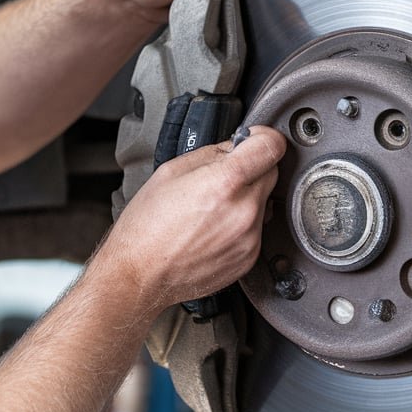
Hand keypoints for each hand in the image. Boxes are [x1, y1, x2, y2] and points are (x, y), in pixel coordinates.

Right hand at [97, 126, 285, 322]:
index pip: (272, 146)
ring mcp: (249, 238)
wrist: (140, 274)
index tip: (257, 139)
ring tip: (211, 209)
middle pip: (271, 173)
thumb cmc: (147, 227)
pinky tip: (213, 228)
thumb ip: (213, 152)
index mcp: (225, 182)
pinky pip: (257, 229)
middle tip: (222, 178)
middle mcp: (244, 211)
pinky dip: (242, 225)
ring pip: (264, 202)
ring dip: (246, 199)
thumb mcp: (172, 171)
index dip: (264, 137)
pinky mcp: (249, 257)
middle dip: (252, 169)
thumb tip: (236, 146)